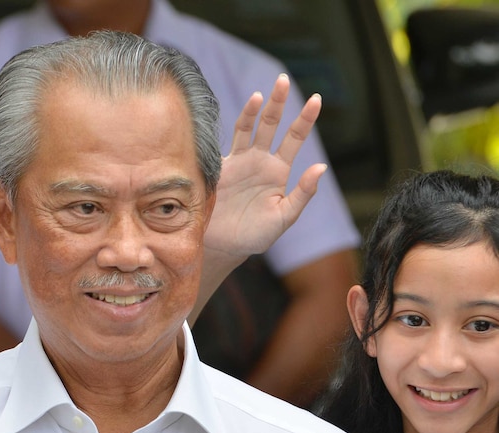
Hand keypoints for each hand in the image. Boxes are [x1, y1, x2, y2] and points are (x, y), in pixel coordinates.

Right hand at [205, 74, 325, 257]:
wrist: (220, 246)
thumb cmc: (254, 235)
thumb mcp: (284, 217)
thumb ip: (302, 194)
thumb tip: (321, 167)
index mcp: (278, 171)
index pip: (294, 138)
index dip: (305, 119)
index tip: (317, 99)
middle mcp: (259, 161)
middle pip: (271, 125)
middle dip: (278, 102)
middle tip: (283, 80)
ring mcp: (238, 162)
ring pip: (248, 128)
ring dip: (255, 109)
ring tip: (262, 92)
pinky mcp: (219, 168)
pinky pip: (225, 143)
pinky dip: (235, 127)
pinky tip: (245, 110)